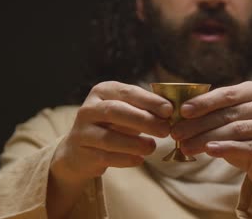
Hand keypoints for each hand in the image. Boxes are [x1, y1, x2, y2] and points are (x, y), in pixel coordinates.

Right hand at [51, 81, 172, 184]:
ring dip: (134, 143)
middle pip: (116, 111)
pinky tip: (140, 159)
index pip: (128, 92)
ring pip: (109, 137)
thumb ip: (146, 109)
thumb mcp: (127, 111)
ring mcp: (82, 131)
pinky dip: (125, 159)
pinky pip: (105, 157)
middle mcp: (89, 108)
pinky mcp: (81, 152)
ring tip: (153, 147)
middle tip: (165, 130)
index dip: (149, 101)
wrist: (80, 150)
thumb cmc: (112, 125)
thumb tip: (171, 111)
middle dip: (143, 120)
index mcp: (103, 91)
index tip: (169, 110)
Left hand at [172, 81, 251, 195]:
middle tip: (176, 134)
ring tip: (186, 147)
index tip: (182, 111)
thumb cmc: (246, 139)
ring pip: (237, 131)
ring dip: (206, 139)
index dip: (204, 102)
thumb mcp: (230, 122)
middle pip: (230, 114)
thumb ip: (213, 114)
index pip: (227, 94)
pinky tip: (209, 151)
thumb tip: (180, 114)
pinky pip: (250, 147)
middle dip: (199, 124)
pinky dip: (226, 149)